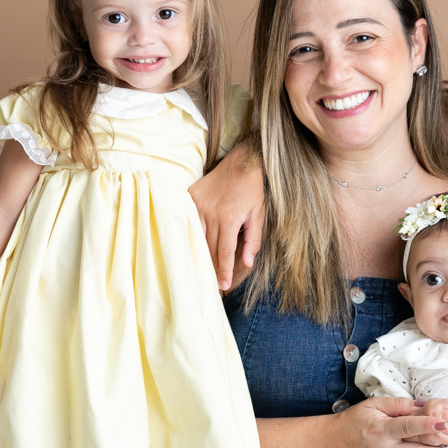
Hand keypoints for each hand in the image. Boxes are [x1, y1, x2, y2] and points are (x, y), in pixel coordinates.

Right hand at [189, 142, 263, 290]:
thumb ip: (253, 240)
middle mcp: (211, 212)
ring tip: (202, 271)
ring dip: (200, 254)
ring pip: (197, 237)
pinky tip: (192, 247)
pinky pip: (189, 221)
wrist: (241, 161)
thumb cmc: (252, 189)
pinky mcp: (191, 197)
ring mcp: (198, 204)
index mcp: (229, 218)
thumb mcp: (259, 214)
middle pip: (209, 248)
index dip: (224, 271)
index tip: (223, 286)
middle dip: (211, 268)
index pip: (225, 252)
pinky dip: (191, 235)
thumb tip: (248, 263)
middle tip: (213, 285)